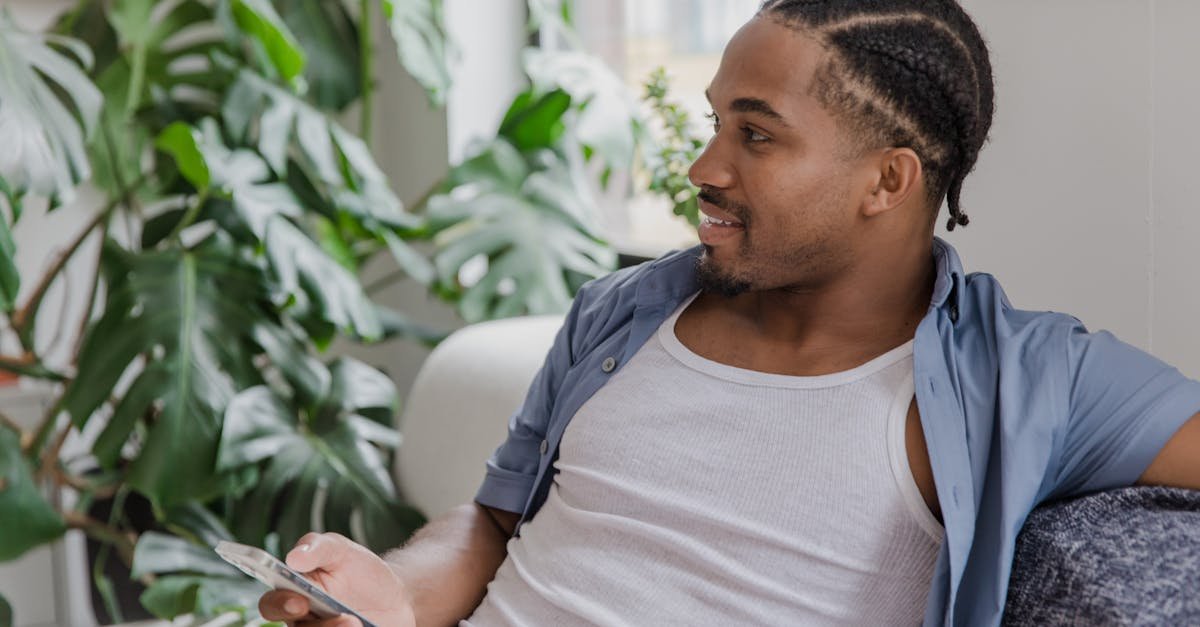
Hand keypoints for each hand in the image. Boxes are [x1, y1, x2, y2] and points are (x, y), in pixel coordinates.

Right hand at [258, 532, 415, 626]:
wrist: (392, 593)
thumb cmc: (359, 569)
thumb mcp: (341, 549)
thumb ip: (318, 548)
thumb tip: (294, 557)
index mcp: (292, 591)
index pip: (271, 603)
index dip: (279, 605)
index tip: (299, 602)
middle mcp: (300, 618)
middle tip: (344, 618)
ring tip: (356, 622)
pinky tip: (362, 625)